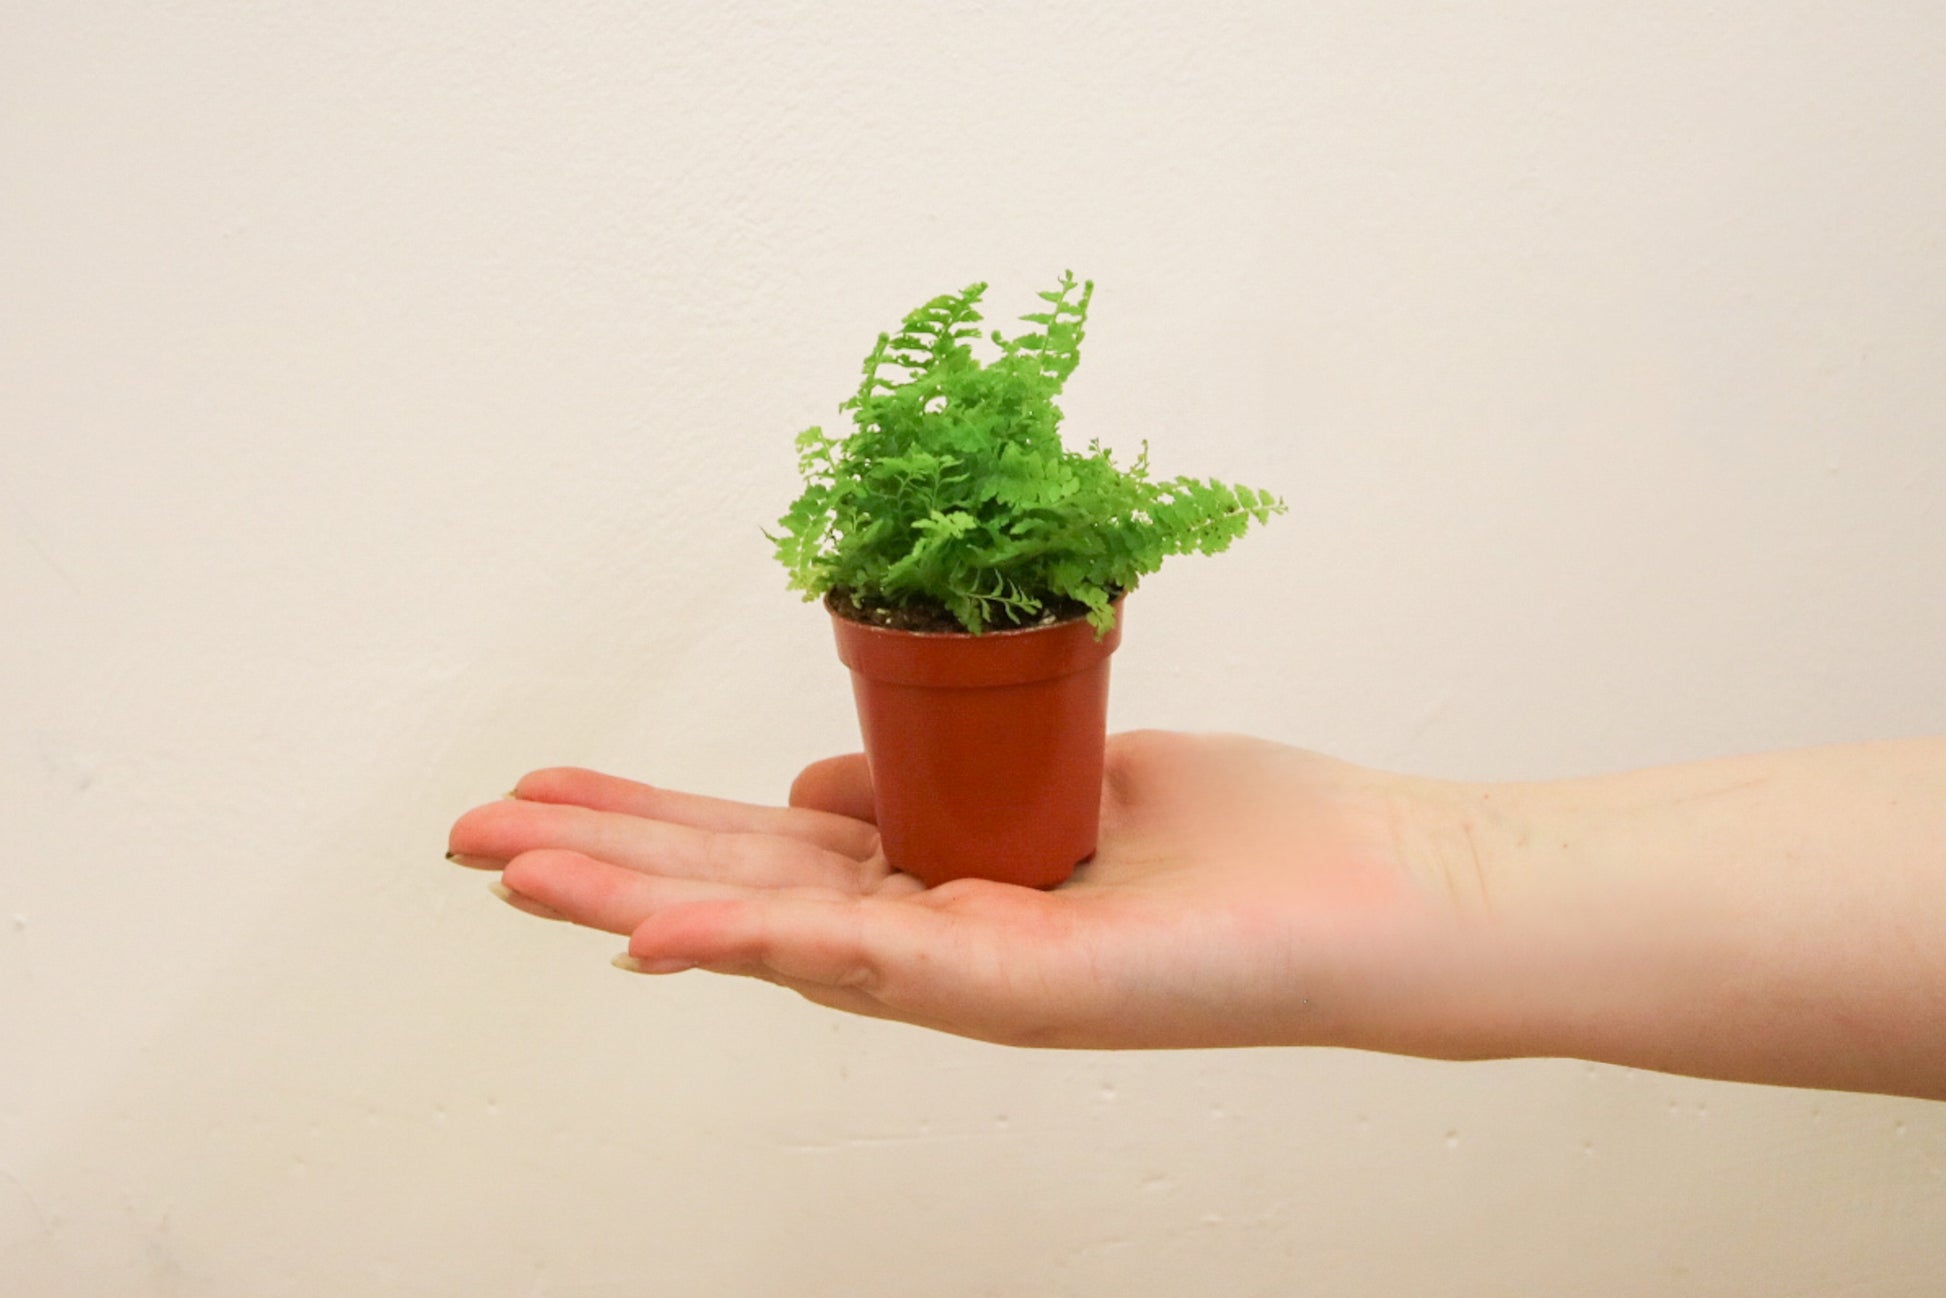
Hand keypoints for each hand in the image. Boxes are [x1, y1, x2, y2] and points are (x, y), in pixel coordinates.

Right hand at [446, 731, 1504, 1053]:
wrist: (1377, 895)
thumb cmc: (1239, 837)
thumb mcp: (1051, 776)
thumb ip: (921, 788)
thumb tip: (808, 785)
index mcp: (937, 877)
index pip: (761, 848)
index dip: (646, 822)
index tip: (546, 791)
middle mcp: (934, 933)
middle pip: (737, 888)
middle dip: (597, 859)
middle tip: (465, 835)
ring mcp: (969, 971)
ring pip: (772, 933)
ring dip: (633, 898)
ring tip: (512, 870)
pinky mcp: (1024, 987)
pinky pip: (870, 965)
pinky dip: (754, 945)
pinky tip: (655, 931)